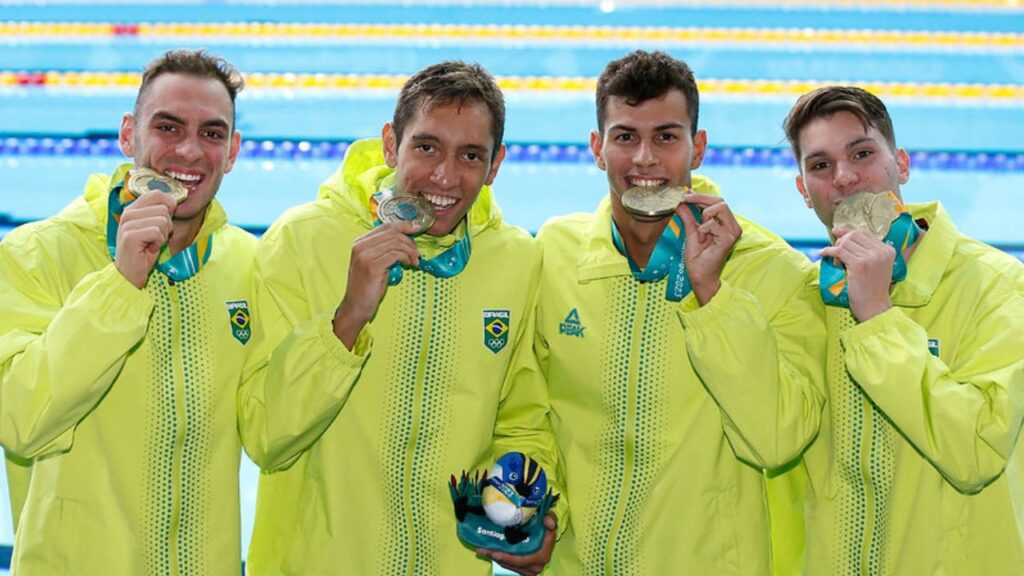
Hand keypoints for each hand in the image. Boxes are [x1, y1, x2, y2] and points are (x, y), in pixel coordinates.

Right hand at [114, 190, 176, 288]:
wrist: (130, 274)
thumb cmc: (144, 252)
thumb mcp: (153, 228)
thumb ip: (160, 214)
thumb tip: (175, 202)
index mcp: (133, 208)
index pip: (157, 194)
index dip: (169, 206)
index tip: (164, 223)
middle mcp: (128, 213)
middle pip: (164, 209)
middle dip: (166, 227)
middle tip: (155, 238)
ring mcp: (128, 223)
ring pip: (163, 220)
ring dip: (162, 236)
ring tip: (151, 244)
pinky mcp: (130, 235)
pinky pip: (157, 232)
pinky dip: (158, 243)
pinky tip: (149, 249)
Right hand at [333, 221, 420, 348]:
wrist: (356, 306)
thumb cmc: (368, 286)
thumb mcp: (376, 263)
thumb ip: (385, 249)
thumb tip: (406, 240)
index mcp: (360, 242)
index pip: (386, 226)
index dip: (404, 226)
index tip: (417, 229)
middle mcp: (360, 246)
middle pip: (392, 232)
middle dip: (409, 241)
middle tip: (417, 253)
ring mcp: (365, 255)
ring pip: (396, 243)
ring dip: (410, 251)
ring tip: (415, 261)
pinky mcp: (372, 266)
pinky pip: (395, 255)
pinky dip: (406, 258)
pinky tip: (409, 265)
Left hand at [476, 513, 556, 575]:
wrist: (544, 533)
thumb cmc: (545, 526)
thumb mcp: (549, 519)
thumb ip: (550, 518)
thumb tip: (548, 522)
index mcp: (543, 555)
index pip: (524, 560)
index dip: (509, 558)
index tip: (496, 552)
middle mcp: (536, 565)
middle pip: (513, 564)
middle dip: (497, 557)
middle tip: (483, 549)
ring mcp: (529, 569)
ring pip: (509, 565)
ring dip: (495, 557)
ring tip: (481, 549)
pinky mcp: (522, 568)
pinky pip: (509, 564)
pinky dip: (499, 558)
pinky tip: (487, 550)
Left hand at [678, 193, 741, 305]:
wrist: (699, 275)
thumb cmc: (697, 258)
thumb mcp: (690, 232)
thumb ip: (688, 216)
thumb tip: (681, 202)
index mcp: (725, 223)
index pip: (717, 202)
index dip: (701, 196)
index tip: (686, 194)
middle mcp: (732, 226)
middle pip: (721, 201)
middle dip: (701, 198)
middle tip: (686, 199)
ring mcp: (733, 231)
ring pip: (720, 207)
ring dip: (704, 216)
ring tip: (700, 232)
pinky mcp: (729, 238)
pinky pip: (713, 223)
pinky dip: (703, 229)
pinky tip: (702, 240)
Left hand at [819, 227, 894, 321]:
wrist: (874, 306)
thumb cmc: (871, 288)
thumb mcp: (874, 265)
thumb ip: (863, 250)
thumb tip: (839, 231)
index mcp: (888, 250)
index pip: (864, 233)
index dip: (848, 233)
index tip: (837, 234)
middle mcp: (881, 252)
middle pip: (854, 235)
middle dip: (841, 241)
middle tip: (837, 253)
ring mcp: (871, 257)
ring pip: (845, 243)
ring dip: (836, 250)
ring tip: (837, 262)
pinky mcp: (859, 265)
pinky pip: (839, 251)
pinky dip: (828, 251)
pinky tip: (823, 254)